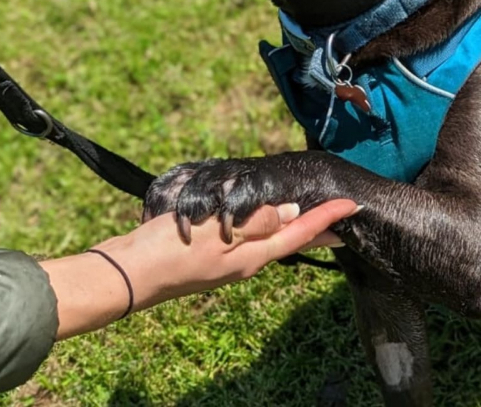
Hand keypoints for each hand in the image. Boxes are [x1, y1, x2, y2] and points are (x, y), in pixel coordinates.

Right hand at [45, 199, 357, 339]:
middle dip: (317, 226)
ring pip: (269, 239)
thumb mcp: (219, 234)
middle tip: (343, 213)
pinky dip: (262, 226)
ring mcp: (226, 261)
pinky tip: (261, 219)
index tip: (354, 206)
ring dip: (293, 226)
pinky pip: (245, 238)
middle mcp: (245, 261)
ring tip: (312, 214)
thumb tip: (294, 211)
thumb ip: (258, 221)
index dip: (328, 219)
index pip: (300, 234)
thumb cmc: (172, 252)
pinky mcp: (207, 255)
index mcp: (253, 256)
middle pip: (290, 239)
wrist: (127, 275)